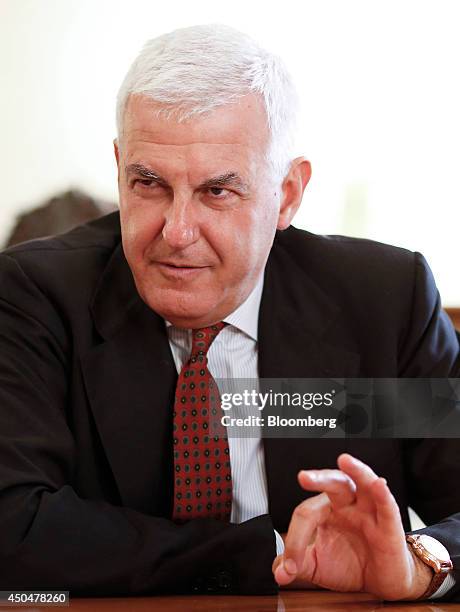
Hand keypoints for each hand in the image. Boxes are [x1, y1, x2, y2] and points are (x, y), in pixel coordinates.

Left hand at [272, 454, 432, 599]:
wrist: (381, 582)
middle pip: (333, 483)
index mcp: (326, 510)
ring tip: (345, 460)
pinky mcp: (390, 525)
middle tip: (303, 477)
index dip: (294, 541)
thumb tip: (278, 572)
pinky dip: (383, 494)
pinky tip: (378, 484)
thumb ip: (298, 565)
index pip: (306, 514)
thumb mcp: (318, 566)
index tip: (290, 567)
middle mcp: (346, 505)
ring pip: (363, 483)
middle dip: (319, 478)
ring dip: (356, 471)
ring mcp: (369, 512)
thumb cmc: (350, 565)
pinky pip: (387, 506)